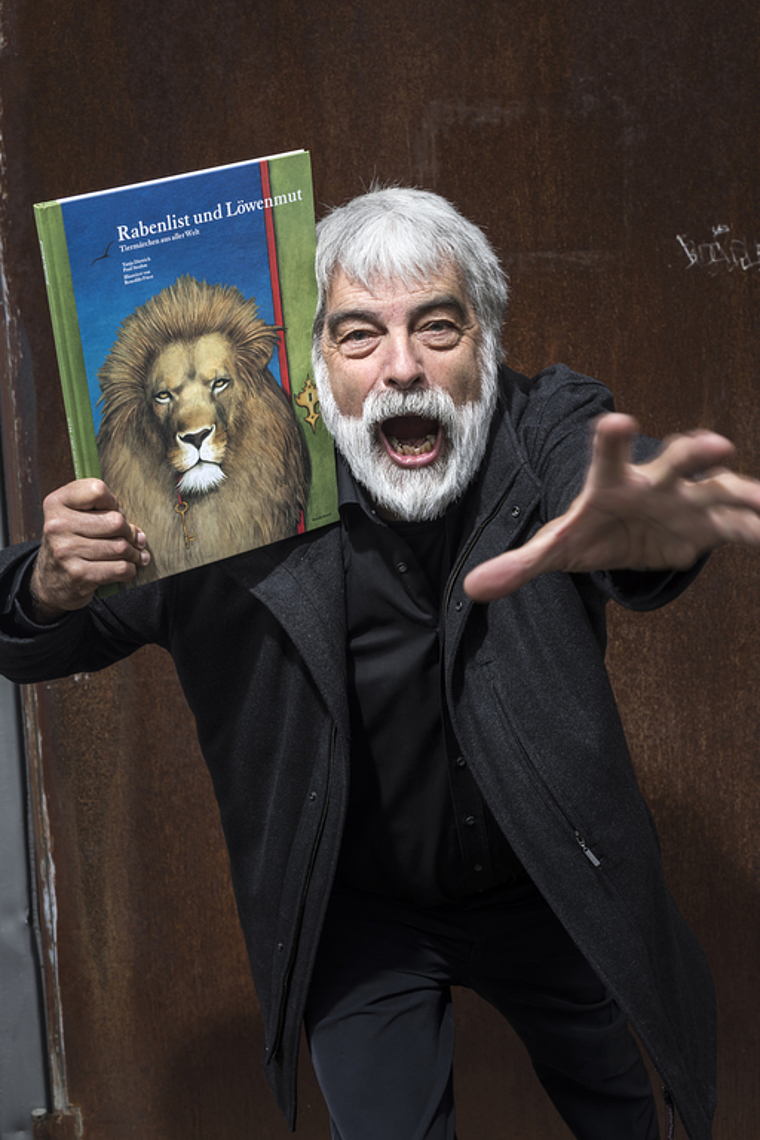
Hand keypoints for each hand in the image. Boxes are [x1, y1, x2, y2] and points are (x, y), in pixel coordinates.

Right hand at [29, 479, 149, 620]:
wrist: (50, 579)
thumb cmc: (71, 541)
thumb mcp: (75, 516)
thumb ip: (103, 511)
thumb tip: (138, 535)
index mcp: (57, 503)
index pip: (97, 490)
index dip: (113, 502)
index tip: (114, 512)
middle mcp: (57, 525)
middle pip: (116, 521)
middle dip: (130, 532)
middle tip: (134, 539)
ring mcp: (66, 551)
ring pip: (121, 547)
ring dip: (134, 553)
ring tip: (135, 555)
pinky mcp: (78, 574)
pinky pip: (120, 568)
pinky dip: (130, 569)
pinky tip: (128, 568)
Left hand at [464, 414, 759, 601]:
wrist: (625, 529)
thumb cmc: (589, 529)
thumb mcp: (555, 548)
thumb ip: (519, 564)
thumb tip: (472, 588)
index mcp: (611, 484)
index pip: (606, 459)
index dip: (611, 442)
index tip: (616, 422)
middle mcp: (653, 483)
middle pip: (674, 462)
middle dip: (694, 454)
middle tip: (717, 444)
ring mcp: (686, 499)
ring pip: (718, 489)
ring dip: (743, 491)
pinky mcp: (709, 523)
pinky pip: (737, 524)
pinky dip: (756, 526)